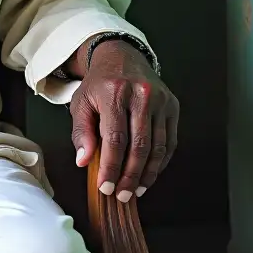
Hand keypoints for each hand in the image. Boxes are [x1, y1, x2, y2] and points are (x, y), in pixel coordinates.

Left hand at [70, 39, 178, 202]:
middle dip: (130, 176)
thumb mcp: (81, 102)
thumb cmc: (100, 84)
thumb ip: (80, 132)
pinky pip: (170, 142)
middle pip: (139, 146)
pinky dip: (160, 162)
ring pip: (158, 147)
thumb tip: (83, 161)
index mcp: (114, 93)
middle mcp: (140, 95)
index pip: (114, 138)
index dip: (111, 167)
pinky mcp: (173, 106)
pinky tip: (149, 174)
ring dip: (147, 174)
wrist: (122, 57)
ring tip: (136, 190)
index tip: (106, 187)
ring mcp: (160, 100)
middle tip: (122, 195)